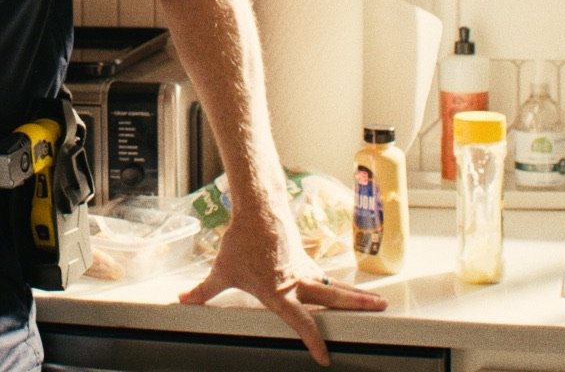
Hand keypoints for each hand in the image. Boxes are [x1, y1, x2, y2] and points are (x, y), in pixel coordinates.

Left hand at [178, 206, 386, 366]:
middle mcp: (298, 281)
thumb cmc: (241, 240)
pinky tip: (341, 290)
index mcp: (279, 292)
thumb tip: (183, 301)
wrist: (257, 208)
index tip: (324, 357)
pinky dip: (335, 285)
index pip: (302, 322)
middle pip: (334, 298)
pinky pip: (322, 276)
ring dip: (354, 295)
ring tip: (376, 302)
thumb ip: (203, 291)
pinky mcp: (304, 257)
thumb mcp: (222, 270)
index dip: (313, 341)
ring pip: (334, 286)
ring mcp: (304, 268)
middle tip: (382, 309)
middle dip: (358, 305)